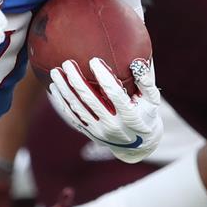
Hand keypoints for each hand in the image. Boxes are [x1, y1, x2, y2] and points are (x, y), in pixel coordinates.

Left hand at [47, 58, 162, 163]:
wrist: (139, 145)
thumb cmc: (146, 115)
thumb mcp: (152, 101)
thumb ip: (146, 82)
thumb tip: (137, 62)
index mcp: (130, 116)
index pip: (114, 93)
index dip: (103, 77)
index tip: (94, 60)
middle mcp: (113, 125)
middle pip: (90, 100)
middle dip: (77, 80)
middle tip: (67, 63)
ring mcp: (99, 131)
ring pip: (78, 108)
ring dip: (64, 90)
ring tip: (56, 73)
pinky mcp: (90, 133)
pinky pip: (73, 117)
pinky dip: (62, 103)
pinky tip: (54, 88)